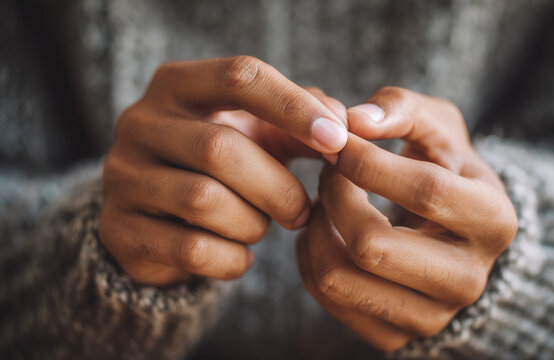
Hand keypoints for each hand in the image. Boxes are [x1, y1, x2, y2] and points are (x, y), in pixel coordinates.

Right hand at [100, 56, 347, 285]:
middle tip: (302, 211)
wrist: (159, 212)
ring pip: (203, 201)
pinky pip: (190, 250)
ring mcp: (122, 176)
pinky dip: (231, 260)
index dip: (293, 107)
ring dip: (252, 224)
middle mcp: (140, 122)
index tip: (336, 141)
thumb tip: (346, 124)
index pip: (239, 77)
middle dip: (277, 187)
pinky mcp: (118, 229)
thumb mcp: (260, 130)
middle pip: (220, 149)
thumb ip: (303, 119)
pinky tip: (240, 256)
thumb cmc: (224, 160)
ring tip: (263, 227)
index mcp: (177, 84)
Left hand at [296, 87, 517, 349]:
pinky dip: (310, 256)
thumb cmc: (443, 169)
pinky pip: (326, 298)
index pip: (424, 192)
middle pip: (371, 245)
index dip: (367, 161)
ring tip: (323, 200)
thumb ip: (401, 108)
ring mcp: (432, 316)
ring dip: (314, 227)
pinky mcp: (396, 335)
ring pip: (338, 277)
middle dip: (334, 197)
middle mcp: (469, 280)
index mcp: (494, 221)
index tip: (338, 140)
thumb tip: (354, 120)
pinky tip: (323, 230)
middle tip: (329, 171)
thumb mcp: (437, 126)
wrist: (454, 234)